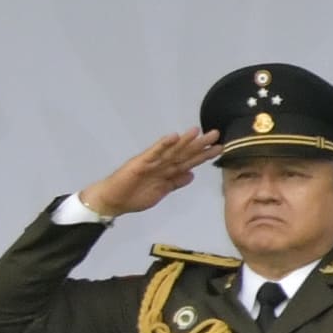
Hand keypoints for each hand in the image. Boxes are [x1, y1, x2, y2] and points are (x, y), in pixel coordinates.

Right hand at [79, 130, 213, 217]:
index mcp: (167, 171)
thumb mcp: (161, 191)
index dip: (204, 155)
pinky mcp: (140, 163)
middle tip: (216, 134)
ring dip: (184, 141)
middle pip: (184, 153)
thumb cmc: (134, 196)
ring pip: (171, 151)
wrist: (113, 200)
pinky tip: (173, 137)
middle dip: (200, 145)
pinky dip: (163, 145)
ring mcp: (151, 162)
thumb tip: (192, 175)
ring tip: (197, 131)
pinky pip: (153, 153)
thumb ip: (175, 182)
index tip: (220, 148)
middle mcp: (162, 164)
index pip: (189, 161)